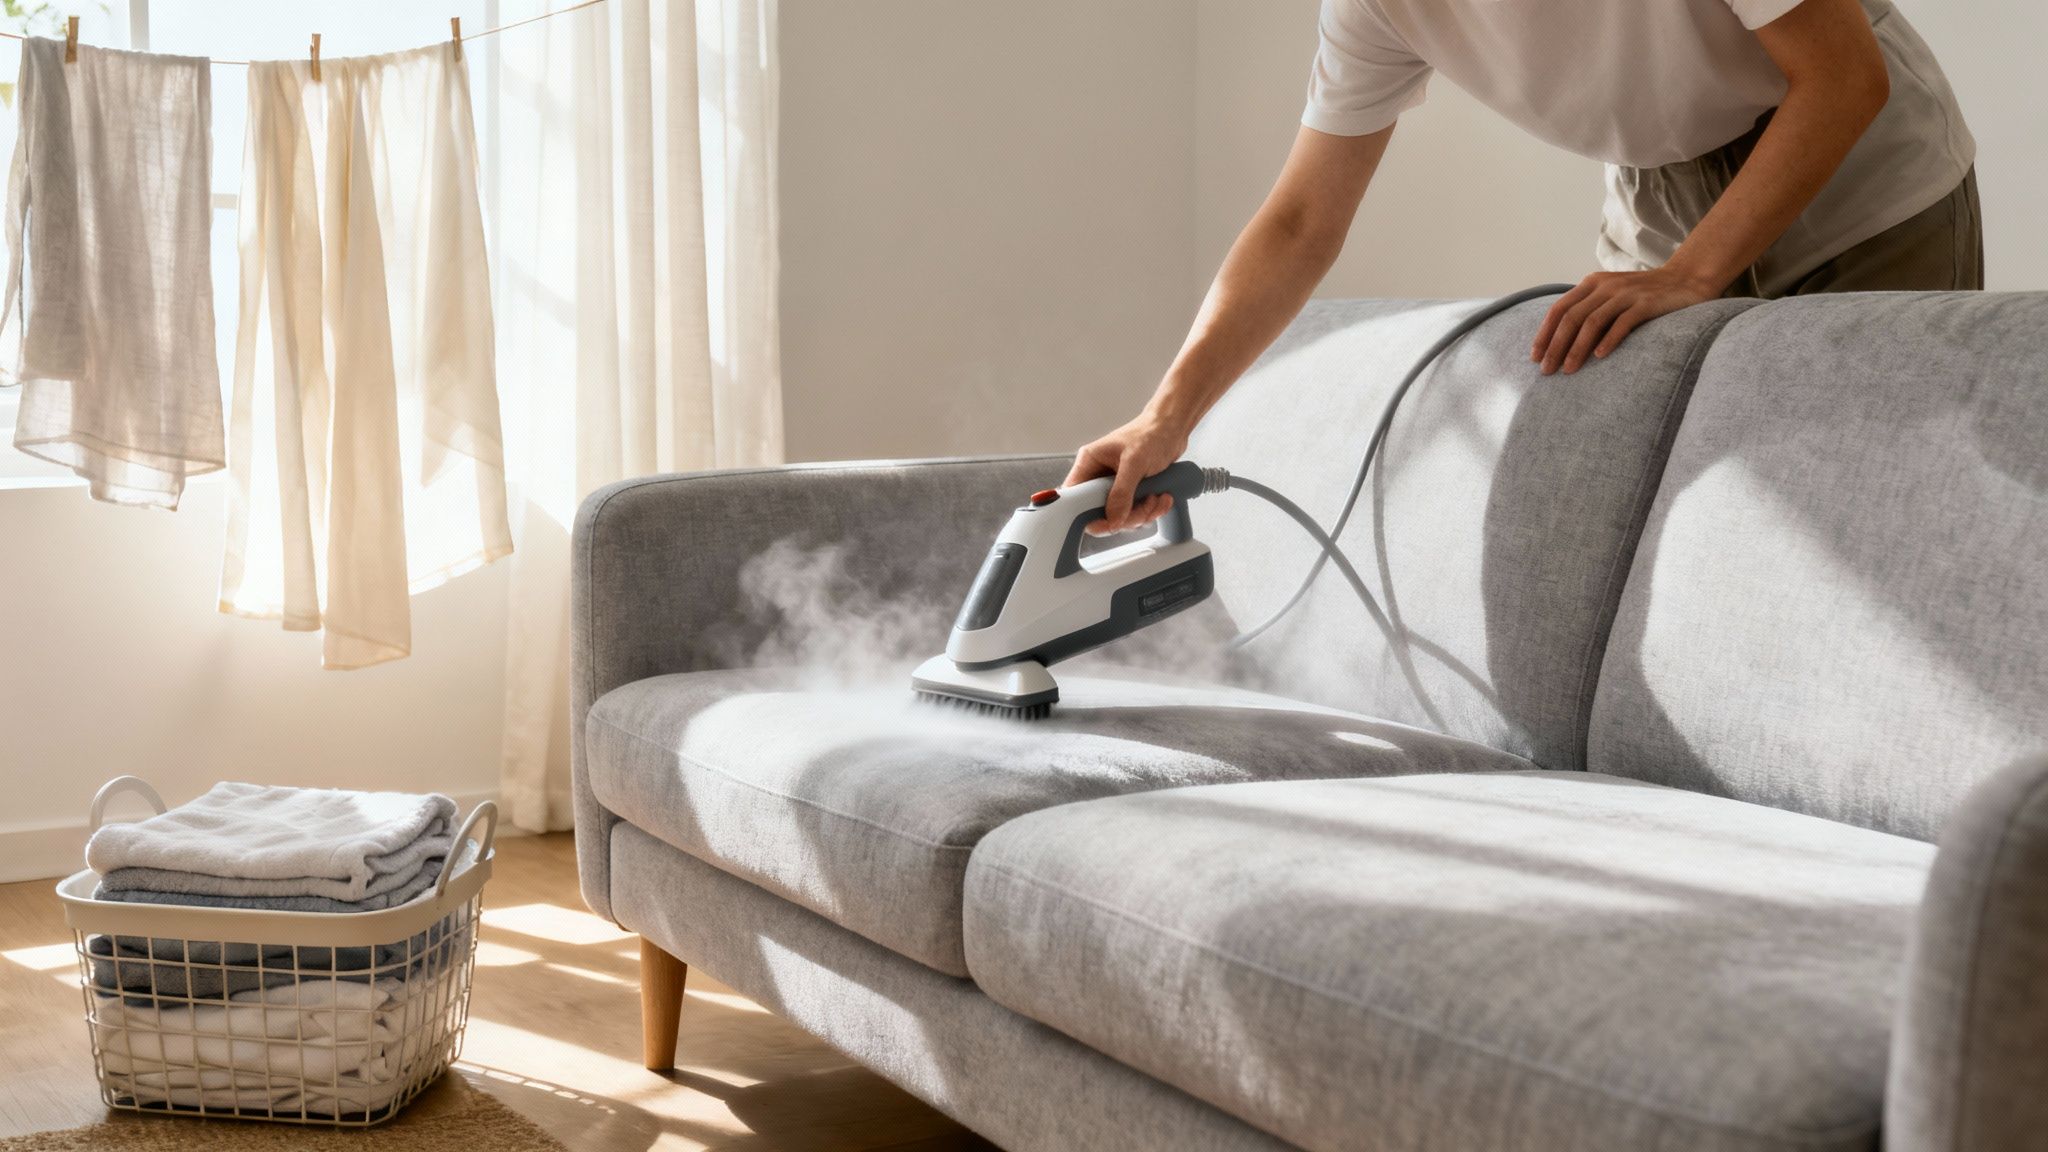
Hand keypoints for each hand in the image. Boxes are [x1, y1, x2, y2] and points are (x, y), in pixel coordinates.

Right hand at [1065, 410, 1190, 535]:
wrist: (1173, 428)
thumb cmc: (1151, 433)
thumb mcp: (1134, 462)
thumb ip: (1121, 493)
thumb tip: (1113, 520)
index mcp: (1090, 463)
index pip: (1074, 497)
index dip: (1087, 514)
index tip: (1108, 522)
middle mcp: (1099, 475)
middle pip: (1100, 513)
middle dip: (1125, 516)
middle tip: (1142, 507)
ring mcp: (1115, 485)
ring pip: (1120, 517)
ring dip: (1142, 513)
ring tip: (1155, 496)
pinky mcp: (1131, 491)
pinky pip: (1136, 513)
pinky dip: (1152, 510)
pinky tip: (1161, 496)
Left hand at [1531, 265, 1722, 374]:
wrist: (1687, 279)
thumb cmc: (1644, 295)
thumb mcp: (1611, 296)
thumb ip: (1589, 310)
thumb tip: (1560, 342)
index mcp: (1592, 284)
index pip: (1559, 309)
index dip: (1545, 333)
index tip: (1535, 357)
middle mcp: (1606, 286)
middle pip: (1571, 318)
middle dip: (1556, 346)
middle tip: (1547, 371)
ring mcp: (1626, 293)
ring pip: (1593, 321)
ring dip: (1577, 348)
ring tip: (1568, 370)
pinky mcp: (1647, 303)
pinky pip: (1623, 322)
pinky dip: (1609, 340)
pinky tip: (1599, 357)